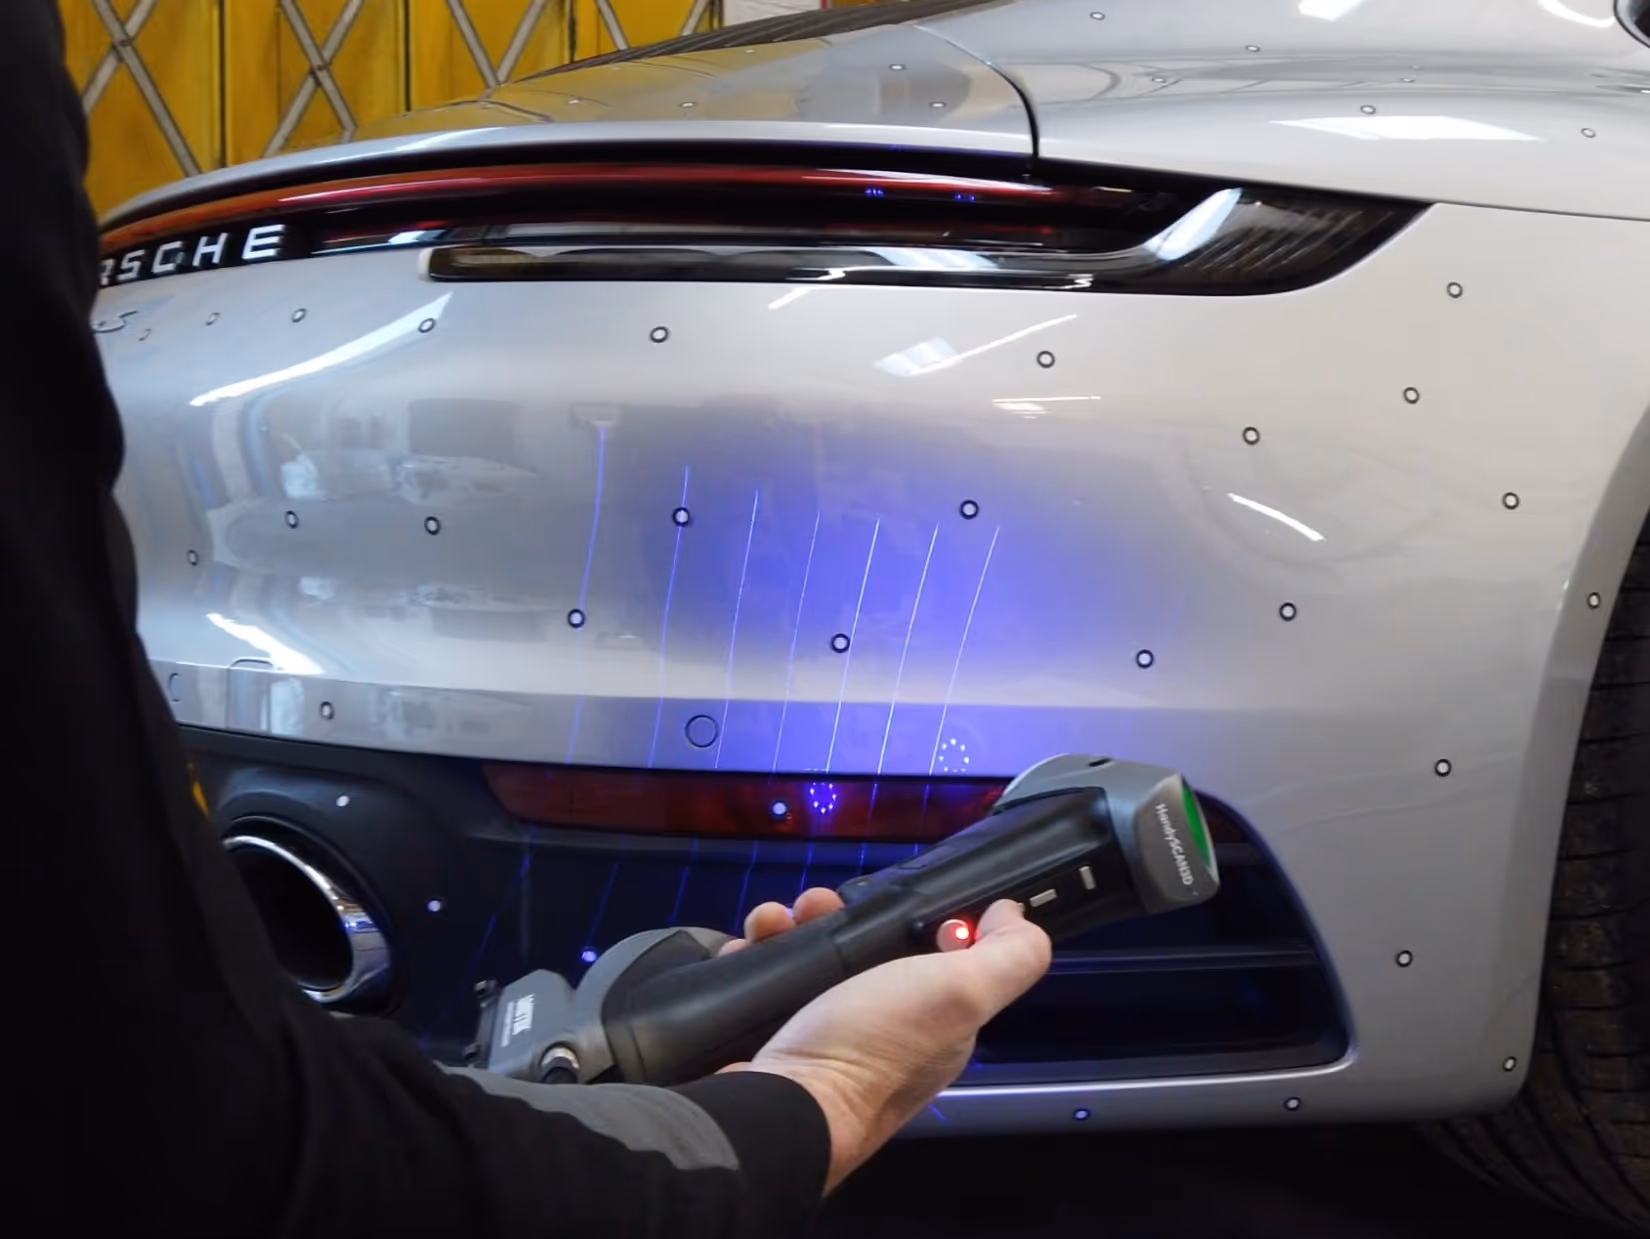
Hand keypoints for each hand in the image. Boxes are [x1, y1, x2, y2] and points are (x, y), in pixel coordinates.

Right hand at [719, 889, 1050, 1192]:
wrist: (779, 1108)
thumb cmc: (871, 1048)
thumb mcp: (960, 993)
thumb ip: (1007, 956)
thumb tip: (1016, 915)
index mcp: (937, 1023)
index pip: (939, 955)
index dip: (919, 919)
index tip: (891, 901)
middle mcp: (886, 1031)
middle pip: (869, 952)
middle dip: (841, 917)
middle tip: (816, 905)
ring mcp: (829, 1038)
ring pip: (816, 960)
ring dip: (794, 928)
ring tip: (773, 921)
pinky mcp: (780, 1040)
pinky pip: (772, 983)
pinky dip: (759, 957)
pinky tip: (748, 948)